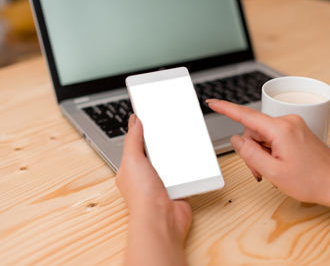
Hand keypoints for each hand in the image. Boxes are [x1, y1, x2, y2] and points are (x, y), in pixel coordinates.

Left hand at [116, 114, 191, 265]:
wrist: (161, 219)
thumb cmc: (142, 196)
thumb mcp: (132, 160)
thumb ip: (133, 140)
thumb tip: (135, 121)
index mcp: (130, 168)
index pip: (136, 144)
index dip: (143, 131)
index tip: (152, 117)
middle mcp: (146, 175)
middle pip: (156, 151)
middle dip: (163, 140)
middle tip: (171, 124)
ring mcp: (162, 181)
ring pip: (171, 160)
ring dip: (176, 153)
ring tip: (183, 137)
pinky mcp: (177, 187)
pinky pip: (184, 171)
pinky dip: (187, 165)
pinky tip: (192, 155)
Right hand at [207, 99, 329, 223]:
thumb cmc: (311, 180)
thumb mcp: (273, 172)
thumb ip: (250, 154)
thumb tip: (237, 139)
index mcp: (280, 129)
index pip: (246, 115)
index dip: (226, 109)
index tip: (213, 102)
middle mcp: (287, 121)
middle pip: (253, 130)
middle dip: (252, 150)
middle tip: (260, 171)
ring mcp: (293, 125)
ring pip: (262, 135)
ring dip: (261, 152)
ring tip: (272, 170)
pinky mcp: (296, 130)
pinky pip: (273, 136)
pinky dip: (270, 149)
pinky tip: (278, 163)